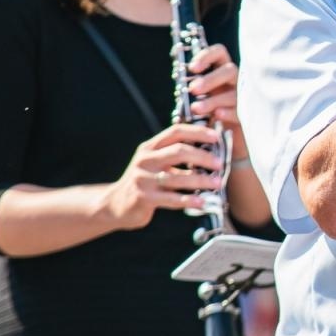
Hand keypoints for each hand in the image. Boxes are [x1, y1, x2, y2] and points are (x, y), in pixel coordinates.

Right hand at [100, 122, 224, 229]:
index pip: (175, 132)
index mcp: (149, 147)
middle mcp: (145, 160)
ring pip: (177, 178)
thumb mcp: (154, 162)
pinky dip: (189, 200)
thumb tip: (209, 151)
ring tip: (216, 183)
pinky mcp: (143, 198)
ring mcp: (143, 179)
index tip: (216, 136)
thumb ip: (175, 155)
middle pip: (178, 151)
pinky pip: (171, 199)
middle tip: (220, 163)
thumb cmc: (144, 181)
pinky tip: (202, 202)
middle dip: (203, 156)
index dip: (197, 132)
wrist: (115, 203)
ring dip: (200, 180)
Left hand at [185, 44, 243, 153]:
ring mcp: (242, 99)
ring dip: (213, 100)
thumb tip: (179, 79)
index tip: (192, 67)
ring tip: (196, 109)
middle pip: (229, 70)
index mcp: (220, 73)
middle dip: (210, 79)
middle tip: (193, 89)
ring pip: (233, 93)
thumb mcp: (198, 99)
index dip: (207, 56)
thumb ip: (192, 89)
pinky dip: (228, 112)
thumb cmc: (206, 117)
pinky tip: (216, 116)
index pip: (219, 53)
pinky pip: (240, 111)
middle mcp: (234, 83)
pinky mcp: (246, 116)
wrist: (220, 142)